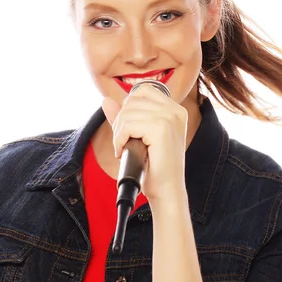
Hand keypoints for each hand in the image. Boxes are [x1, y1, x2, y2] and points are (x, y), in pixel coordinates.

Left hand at [101, 84, 188, 202]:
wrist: (165, 191)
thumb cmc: (154, 167)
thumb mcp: (138, 137)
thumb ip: (124, 117)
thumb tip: (106, 100)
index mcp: (175, 109)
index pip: (142, 91)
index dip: (128, 109)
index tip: (130, 131)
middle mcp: (175, 110)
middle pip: (132, 100)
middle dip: (121, 122)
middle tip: (125, 143)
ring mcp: (170, 118)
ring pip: (127, 112)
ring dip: (119, 133)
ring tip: (125, 149)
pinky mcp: (161, 128)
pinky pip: (127, 125)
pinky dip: (119, 139)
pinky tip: (124, 152)